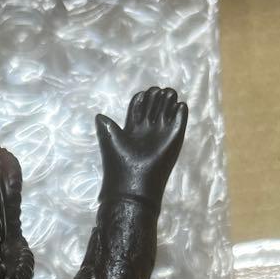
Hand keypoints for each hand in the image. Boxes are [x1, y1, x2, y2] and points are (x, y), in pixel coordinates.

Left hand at [96, 87, 187, 207]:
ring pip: (168, 109)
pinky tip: (177, 106)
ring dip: (169, 98)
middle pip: (155, 104)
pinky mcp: (175, 138)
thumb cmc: (119, 163)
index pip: (140, 106)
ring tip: (167, 95)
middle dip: (157, 95)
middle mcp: (148, 130)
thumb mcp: (109, 141)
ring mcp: (162, 134)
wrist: (134, 185)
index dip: (142, 97)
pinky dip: (180, 110)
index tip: (143, 95)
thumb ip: (106, 127)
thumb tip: (98, 115)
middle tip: (157, 93)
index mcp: (133, 130)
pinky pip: (180, 119)